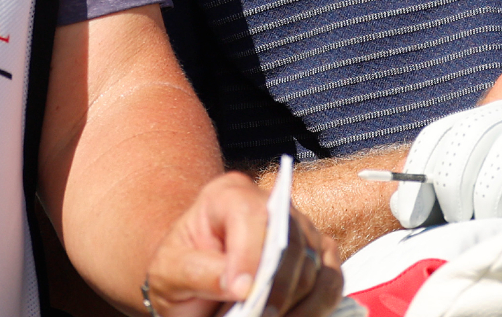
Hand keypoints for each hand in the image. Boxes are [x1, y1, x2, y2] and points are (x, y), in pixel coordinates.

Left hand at [144, 172, 343, 316]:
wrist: (192, 285)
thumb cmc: (179, 273)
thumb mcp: (169, 273)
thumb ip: (197, 273)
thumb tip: (240, 285)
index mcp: (228, 195)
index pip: (250, 213)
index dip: (249, 254)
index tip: (239, 291)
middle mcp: (271, 204)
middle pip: (289, 242)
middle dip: (275, 288)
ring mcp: (300, 228)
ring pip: (314, 266)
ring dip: (296, 305)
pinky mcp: (320, 256)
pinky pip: (332, 284)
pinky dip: (316, 310)